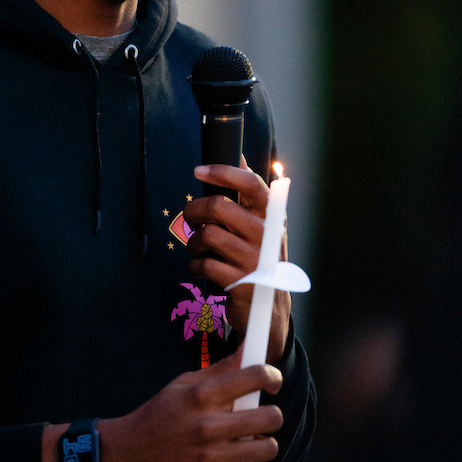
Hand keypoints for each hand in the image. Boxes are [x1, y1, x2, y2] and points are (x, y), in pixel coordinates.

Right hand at [41, 353, 282, 461]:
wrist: (124, 456)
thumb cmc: (156, 416)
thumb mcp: (182, 385)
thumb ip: (218, 370)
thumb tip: (248, 349)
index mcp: (201, 395)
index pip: (255, 376)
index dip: (271, 376)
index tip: (271, 381)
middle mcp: (208, 425)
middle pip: (271, 417)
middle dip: (271, 415)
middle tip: (261, 416)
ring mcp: (209, 457)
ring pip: (266, 449)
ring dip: (261, 444)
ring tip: (248, 442)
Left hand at [184, 161, 290, 362]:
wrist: (270, 306)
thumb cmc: (258, 256)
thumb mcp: (260, 225)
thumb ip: (248, 194)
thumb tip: (239, 155)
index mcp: (270, 216)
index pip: (250, 183)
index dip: (223, 172)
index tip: (199, 170)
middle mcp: (265, 235)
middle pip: (217, 206)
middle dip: (194, 211)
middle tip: (191, 219)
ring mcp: (254, 260)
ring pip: (206, 235)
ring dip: (193, 243)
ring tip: (199, 248)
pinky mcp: (240, 283)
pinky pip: (203, 264)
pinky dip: (195, 266)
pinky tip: (202, 268)